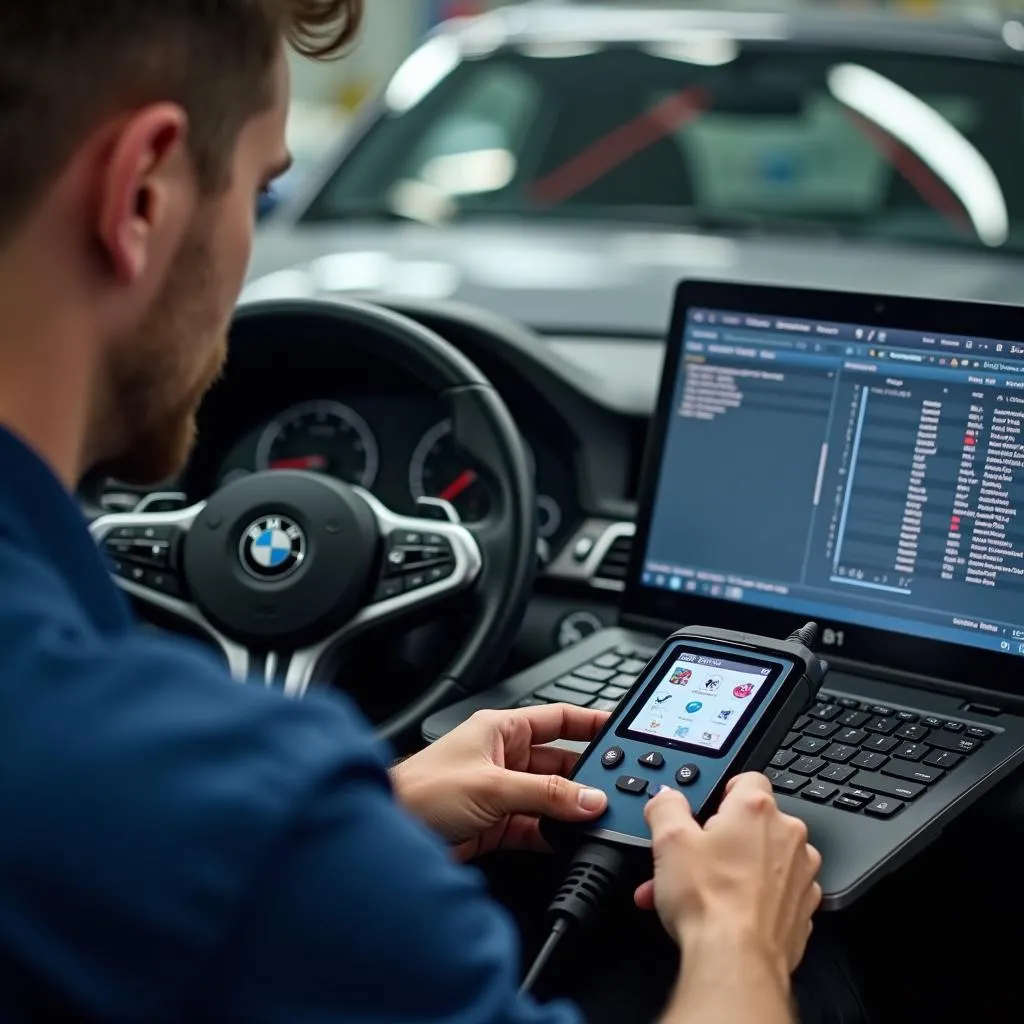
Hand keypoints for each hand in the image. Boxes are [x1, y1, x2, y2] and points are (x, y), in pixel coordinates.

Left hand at [389, 704, 608, 859]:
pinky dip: (553, 834)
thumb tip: (589, 798)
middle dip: (584, 778)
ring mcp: (501, 791)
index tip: (622, 730)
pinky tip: (569, 841)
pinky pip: (536, 826)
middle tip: (613, 791)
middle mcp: (503, 757)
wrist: (386, 833)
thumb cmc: (420, 791)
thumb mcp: (492, 785)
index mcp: (501, 730)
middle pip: (559, 763)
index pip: (558, 718)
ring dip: (569, 809)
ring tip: (595, 819)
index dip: (590, 722)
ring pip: (550, 797)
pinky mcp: (495, 823)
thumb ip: (545, 794)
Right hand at [638, 773, 821, 980]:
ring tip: (695, 892)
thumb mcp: (668, 840)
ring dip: (731, 870)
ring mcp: (801, 875)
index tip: (705, 811)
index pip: (747, 779)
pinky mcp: (803, 911)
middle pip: (751, 824)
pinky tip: (721, 912)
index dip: (722, 793)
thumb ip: (666, 807)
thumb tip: (667, 798)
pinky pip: (774, 893)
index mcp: (757, 810)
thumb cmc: (709, 902)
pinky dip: (751, 898)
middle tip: (689, 860)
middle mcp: (788, 837)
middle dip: (717, 840)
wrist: (735, 962)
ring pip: (761, 861)